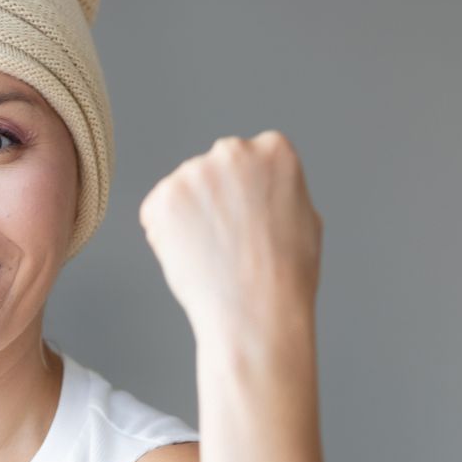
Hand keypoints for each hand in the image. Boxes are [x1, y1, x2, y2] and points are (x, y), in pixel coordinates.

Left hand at [138, 131, 322, 339]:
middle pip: (213, 172)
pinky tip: (192, 258)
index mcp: (274, 149)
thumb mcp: (305, 218)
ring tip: (213, 255)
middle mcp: (233, 150)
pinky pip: (156, 214)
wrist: (257, 312)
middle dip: (214, 200)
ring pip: (183, 193)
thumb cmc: (287, 276)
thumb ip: (278, 191)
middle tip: (229, 242)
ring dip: (189, 218)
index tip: (252, 222)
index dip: (247, 197)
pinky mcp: (163, 199)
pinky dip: (165, 235)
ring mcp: (194, 173)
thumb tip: (261, 189)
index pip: (250, 160)